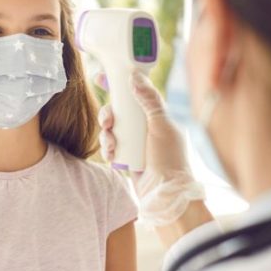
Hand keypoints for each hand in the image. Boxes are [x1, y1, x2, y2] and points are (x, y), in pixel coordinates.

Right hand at [96, 71, 208, 231]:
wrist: (166, 194)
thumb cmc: (170, 159)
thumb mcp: (162, 125)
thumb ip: (150, 100)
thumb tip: (135, 76)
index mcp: (156, 116)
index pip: (135, 94)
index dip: (119, 84)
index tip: (101, 77)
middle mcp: (144, 127)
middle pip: (118, 111)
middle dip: (108, 115)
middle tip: (107, 122)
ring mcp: (134, 143)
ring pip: (111, 130)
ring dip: (106, 136)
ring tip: (111, 146)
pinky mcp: (126, 157)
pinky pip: (110, 148)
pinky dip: (107, 150)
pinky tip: (112, 156)